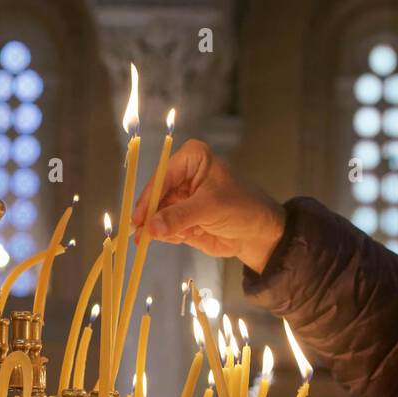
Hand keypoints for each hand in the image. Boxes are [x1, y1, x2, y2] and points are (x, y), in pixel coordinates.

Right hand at [132, 139, 285, 272]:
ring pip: (156, 215)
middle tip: (143, 237)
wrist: (258, 233)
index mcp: (191, 158)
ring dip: (164, 229)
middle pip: (154, 197)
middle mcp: (182, 175)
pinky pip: (163, 228)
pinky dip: (171, 235)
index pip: (161, 177)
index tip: (139, 219)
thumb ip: (179, 217)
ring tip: (186, 234)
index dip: (148, 199)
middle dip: (152, 217)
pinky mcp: (180, 218)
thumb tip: (150, 228)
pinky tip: (190, 236)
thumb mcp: (210, 208)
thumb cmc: (242, 208)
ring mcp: (179, 198)